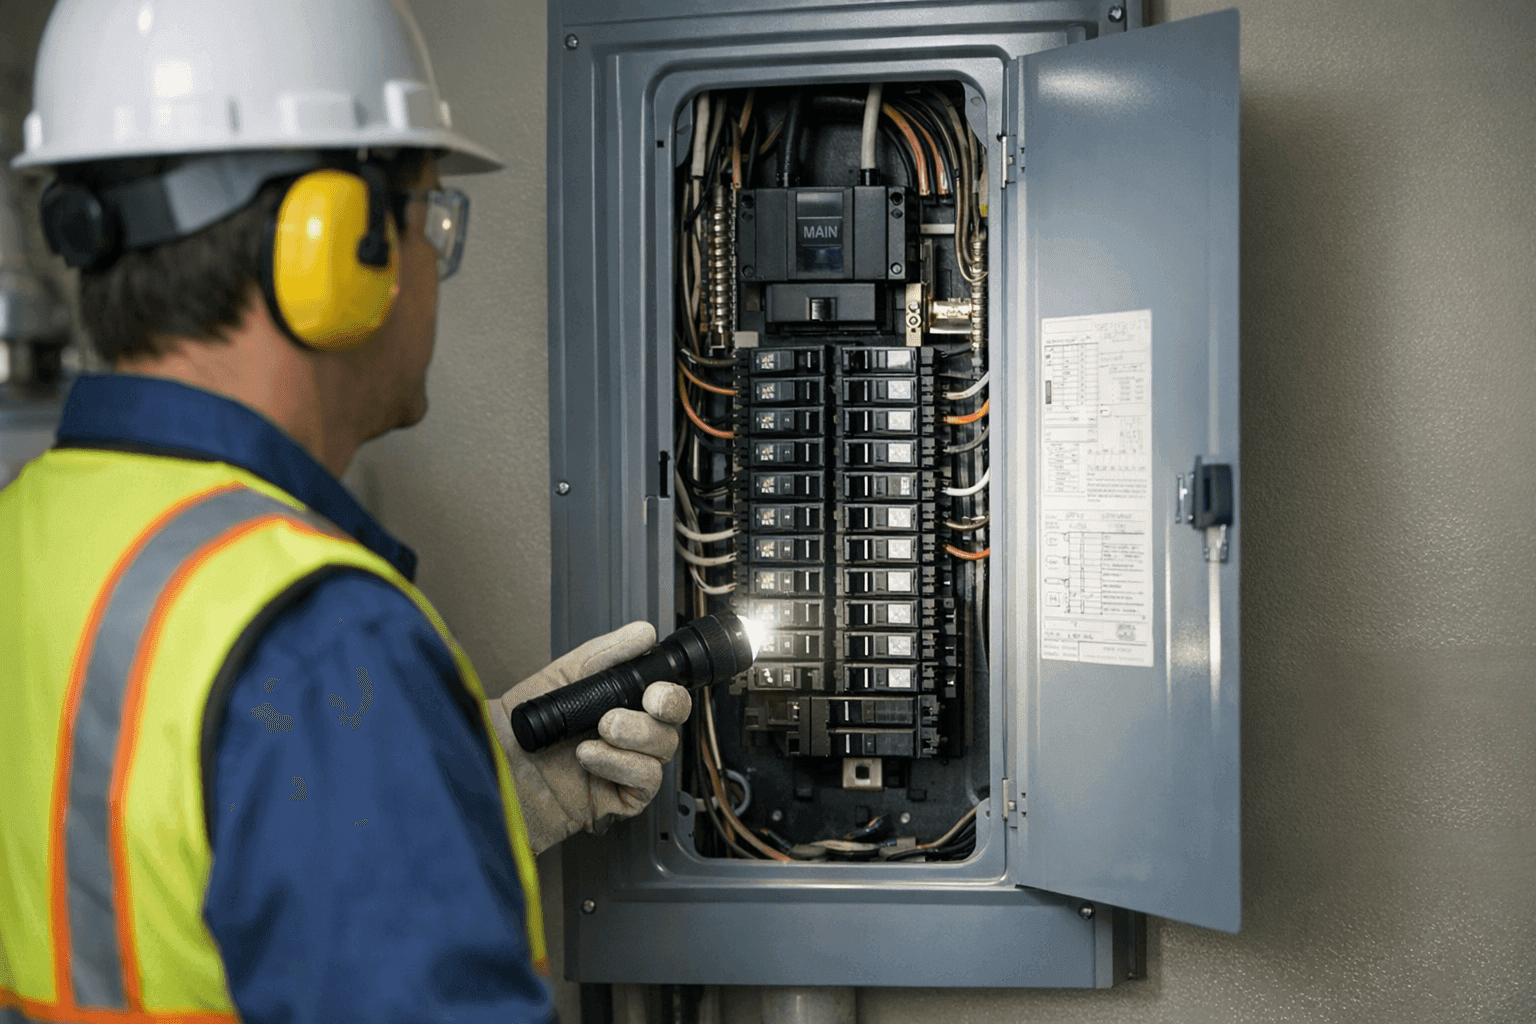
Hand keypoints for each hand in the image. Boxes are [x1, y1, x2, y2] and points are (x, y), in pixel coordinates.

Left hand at [486, 622, 691, 854]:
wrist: (490, 766)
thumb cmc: (518, 728)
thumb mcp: (561, 678)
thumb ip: (604, 654)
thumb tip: (643, 633)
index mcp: (618, 705)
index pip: (663, 696)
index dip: (670, 689)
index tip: (655, 685)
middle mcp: (626, 737)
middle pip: (672, 723)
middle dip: (667, 707)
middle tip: (648, 701)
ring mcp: (623, 769)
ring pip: (663, 750)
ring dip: (637, 735)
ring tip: (601, 728)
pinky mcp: (617, 800)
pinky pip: (644, 781)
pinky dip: (621, 764)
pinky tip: (590, 755)